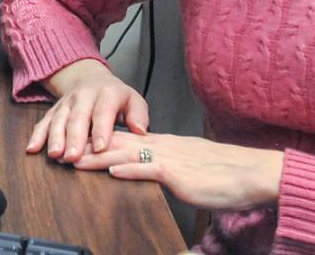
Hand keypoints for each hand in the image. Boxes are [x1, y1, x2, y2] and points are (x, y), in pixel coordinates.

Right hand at [26, 59, 148, 163]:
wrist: (92, 79)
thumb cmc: (116, 97)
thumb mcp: (134, 100)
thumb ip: (139, 115)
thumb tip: (140, 131)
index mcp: (107, 93)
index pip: (103, 112)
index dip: (101, 129)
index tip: (100, 147)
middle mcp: (84, 96)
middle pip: (78, 117)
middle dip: (74, 138)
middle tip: (73, 157)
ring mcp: (67, 102)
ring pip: (59, 119)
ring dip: (55, 138)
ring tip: (55, 155)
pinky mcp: (54, 109)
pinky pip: (44, 121)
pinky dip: (37, 135)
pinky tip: (32, 149)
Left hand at [76, 130, 283, 211]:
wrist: (252, 172)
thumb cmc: (227, 174)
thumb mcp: (192, 168)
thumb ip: (171, 167)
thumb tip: (156, 171)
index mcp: (167, 146)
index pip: (126, 140)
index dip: (99, 142)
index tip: (77, 143)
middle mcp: (164, 147)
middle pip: (117, 143)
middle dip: (88, 146)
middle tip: (61, 149)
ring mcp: (170, 158)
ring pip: (126, 153)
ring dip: (97, 156)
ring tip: (72, 158)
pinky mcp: (178, 174)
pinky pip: (149, 169)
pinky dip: (128, 168)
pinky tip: (111, 170)